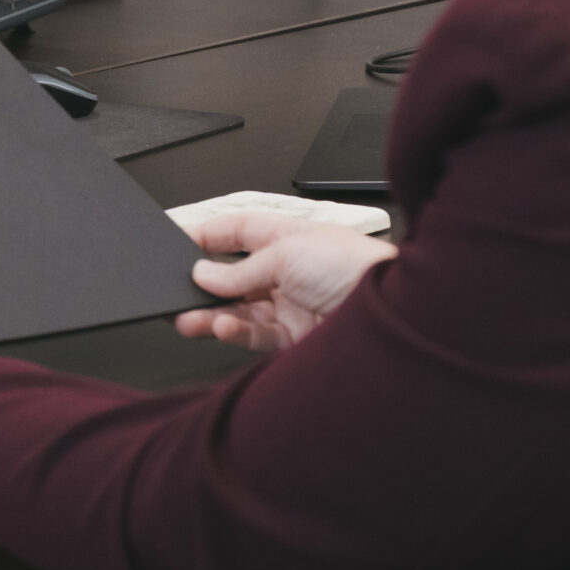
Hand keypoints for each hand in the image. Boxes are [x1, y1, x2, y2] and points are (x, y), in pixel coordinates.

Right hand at [174, 212, 394, 353]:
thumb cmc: (357, 267)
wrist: (395, 314)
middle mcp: (289, 270)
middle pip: (234, 276)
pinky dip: (233, 332)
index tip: (176, 242)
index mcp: (288, 237)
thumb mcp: (287, 253)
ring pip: (239, 309)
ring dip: (210, 313)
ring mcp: (292, 304)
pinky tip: (220, 327)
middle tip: (174, 290)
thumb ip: (241, 268)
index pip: (238, 231)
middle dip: (203, 283)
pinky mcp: (296, 338)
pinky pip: (254, 335)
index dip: (207, 235)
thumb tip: (204, 273)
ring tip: (186, 317)